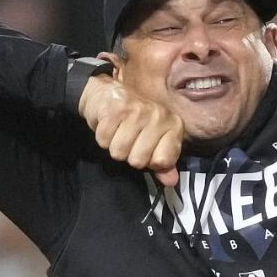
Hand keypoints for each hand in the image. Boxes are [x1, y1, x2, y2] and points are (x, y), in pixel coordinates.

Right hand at [77, 70, 183, 186]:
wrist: (108, 95)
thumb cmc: (133, 122)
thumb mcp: (153, 142)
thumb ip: (163, 163)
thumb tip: (171, 182)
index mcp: (173, 125)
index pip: (163, 161)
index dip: (150, 161)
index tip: (147, 149)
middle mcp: (159, 115)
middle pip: (138, 161)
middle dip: (128, 155)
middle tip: (129, 139)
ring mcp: (138, 111)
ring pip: (119, 152)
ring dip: (113, 146)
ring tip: (118, 132)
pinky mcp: (116, 109)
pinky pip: (104, 141)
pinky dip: (102, 137)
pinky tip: (109, 125)